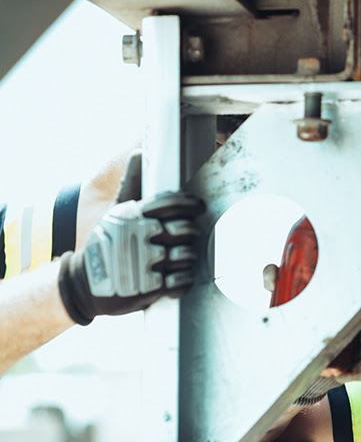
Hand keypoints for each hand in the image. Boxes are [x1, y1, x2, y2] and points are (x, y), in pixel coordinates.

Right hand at [57, 191, 204, 324]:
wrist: (82, 284)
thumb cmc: (105, 244)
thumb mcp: (114, 213)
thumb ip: (132, 184)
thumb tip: (138, 152)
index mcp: (131, 217)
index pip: (169, 203)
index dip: (189, 203)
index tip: (198, 206)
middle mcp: (137, 238)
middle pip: (182, 229)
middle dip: (191, 230)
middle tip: (191, 232)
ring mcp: (142, 264)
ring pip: (185, 254)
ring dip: (189, 255)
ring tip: (185, 254)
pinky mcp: (147, 289)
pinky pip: (180, 281)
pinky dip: (185, 279)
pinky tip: (180, 275)